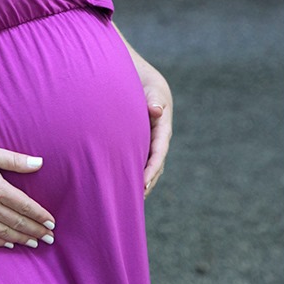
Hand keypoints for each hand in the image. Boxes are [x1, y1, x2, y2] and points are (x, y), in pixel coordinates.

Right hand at [0, 140, 55, 248]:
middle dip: (36, 231)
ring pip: (3, 232)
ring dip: (21, 239)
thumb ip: (15, 160)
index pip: (26, 206)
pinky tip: (8, 244)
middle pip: (18, 222)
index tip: (52, 223)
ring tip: (34, 244)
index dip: (41, 216)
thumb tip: (39, 162)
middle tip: (50, 239)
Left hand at [140, 68, 172, 197]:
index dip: (152, 168)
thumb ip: (154, 99)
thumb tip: (156, 110)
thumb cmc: (149, 86)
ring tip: (128, 199)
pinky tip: (120, 184)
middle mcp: (158, 140)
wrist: (145, 83)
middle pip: (155, 165)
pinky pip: (138, 161)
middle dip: (147, 182)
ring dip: (141, 181)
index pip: (159, 152)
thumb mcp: (153, 90)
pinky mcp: (141, 144)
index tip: (144, 182)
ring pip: (147, 166)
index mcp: (163, 129)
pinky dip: (133, 173)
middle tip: (136, 199)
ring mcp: (150, 144)